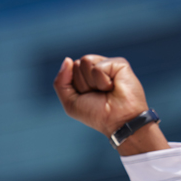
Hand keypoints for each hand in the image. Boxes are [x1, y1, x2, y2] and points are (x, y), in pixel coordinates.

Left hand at [53, 54, 168, 155]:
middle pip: (77, 64)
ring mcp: (108, 65)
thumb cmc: (96, 114)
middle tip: (98, 94)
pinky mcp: (119, 64)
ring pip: (86, 62)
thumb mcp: (70, 101)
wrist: (118, 121)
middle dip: (83, 84)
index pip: (69, 69)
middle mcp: (96, 68)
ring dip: (92, 82)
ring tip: (105, 90)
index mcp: (85, 75)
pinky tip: (113, 87)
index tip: (87, 96)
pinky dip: (103, 81)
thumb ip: (61, 82)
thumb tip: (67, 60)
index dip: (75, 86)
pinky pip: (98, 67)